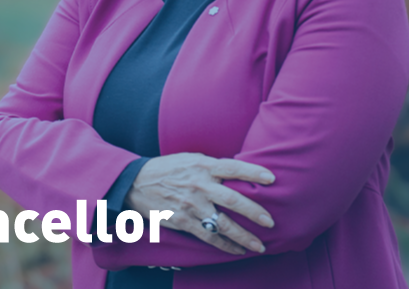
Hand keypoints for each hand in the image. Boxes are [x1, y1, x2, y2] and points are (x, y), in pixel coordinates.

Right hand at [125, 153, 274, 254]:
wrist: (137, 183)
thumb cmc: (168, 168)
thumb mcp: (189, 159)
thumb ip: (211, 166)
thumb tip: (236, 173)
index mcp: (202, 165)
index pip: (232, 167)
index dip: (252, 172)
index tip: (271, 178)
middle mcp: (199, 184)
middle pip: (232, 200)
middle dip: (254, 212)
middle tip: (270, 222)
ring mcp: (191, 205)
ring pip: (223, 223)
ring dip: (243, 237)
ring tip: (259, 245)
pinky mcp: (183, 221)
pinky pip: (208, 236)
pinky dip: (224, 245)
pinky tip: (236, 250)